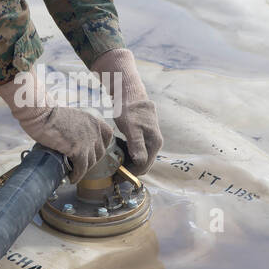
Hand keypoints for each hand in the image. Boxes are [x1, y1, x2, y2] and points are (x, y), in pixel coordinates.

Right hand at [0, 71, 114, 182]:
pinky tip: (71, 177)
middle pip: (100, 152)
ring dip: (82, 169)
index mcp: (93, 119)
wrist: (40, 114)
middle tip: (79, 164)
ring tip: (73, 172)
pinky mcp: (79, 150)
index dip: (100, 145)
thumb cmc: (48, 114)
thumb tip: (75, 141)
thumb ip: (78, 127)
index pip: (108, 135)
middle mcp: (94, 129)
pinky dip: (76, 175)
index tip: (92, 152)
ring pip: (91, 162)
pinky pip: (81, 168)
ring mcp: (88, 140)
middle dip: (91, 160)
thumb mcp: (71, 117)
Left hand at [90, 48, 161, 173]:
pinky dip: (128, 154)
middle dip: (129, 170)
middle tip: (113, 172)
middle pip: (143, 164)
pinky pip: (138, 149)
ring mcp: (150, 138)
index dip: (130, 174)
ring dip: (129, 162)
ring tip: (114, 163)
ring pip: (140, 157)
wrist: (130, 91)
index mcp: (154, 143)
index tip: (116, 178)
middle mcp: (155, 142)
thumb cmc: (129, 109)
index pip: (144, 167)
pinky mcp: (144, 134)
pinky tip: (118, 151)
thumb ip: (136, 146)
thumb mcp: (131, 128)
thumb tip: (141, 162)